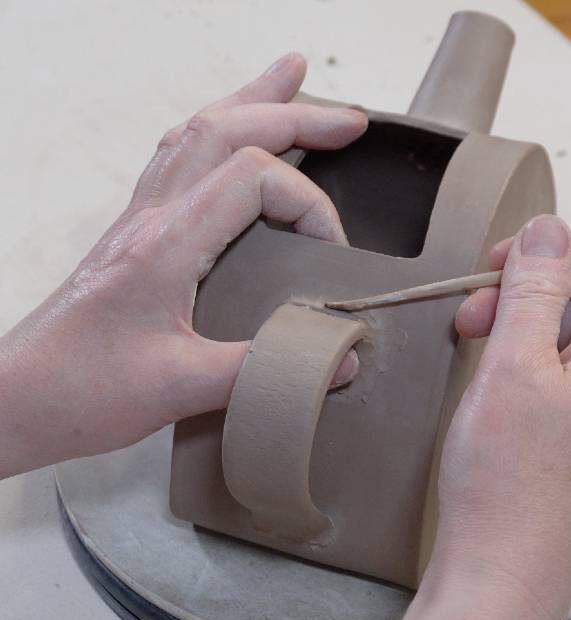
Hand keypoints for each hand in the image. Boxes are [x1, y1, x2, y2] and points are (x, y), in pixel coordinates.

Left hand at [0, 53, 366, 476]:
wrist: (19, 398)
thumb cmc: (85, 392)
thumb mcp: (180, 388)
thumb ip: (263, 371)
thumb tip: (339, 360)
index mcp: (165, 243)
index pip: (253, 179)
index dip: (309, 205)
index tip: (334, 250)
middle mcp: (152, 217)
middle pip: (225, 131)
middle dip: (295, 117)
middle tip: (349, 121)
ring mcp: (140, 219)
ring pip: (197, 133)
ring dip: (250, 103)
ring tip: (292, 82)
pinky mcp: (137, 234)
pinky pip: (178, 160)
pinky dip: (215, 133)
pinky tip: (230, 134)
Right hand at [370, 215, 570, 619]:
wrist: (501, 571)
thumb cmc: (506, 476)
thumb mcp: (514, 364)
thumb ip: (535, 290)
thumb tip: (551, 228)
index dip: (567, 251)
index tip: (507, 261)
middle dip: (529, 291)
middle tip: (472, 312)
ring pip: (570, 339)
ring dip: (520, 326)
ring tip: (470, 343)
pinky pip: (560, 377)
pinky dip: (522, 362)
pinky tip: (488, 380)